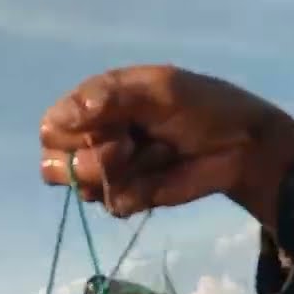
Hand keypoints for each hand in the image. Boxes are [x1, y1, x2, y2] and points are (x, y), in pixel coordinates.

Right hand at [38, 65, 293, 229]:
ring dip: (118, 175)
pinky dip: (137, 193)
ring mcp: (110, 171)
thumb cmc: (202, 106)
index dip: (71, 133)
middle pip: (55, 163)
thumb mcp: (159, 88)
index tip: (107, 126)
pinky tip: (161, 177)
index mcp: (95, 104)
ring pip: (83, 189)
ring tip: (154, 157)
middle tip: (127, 147)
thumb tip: (60, 118)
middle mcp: (94, 137)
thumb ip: (109, 97)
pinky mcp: (129, 197)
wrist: (241, 145)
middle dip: (90, 160)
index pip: (52, 127)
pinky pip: (113, 205)